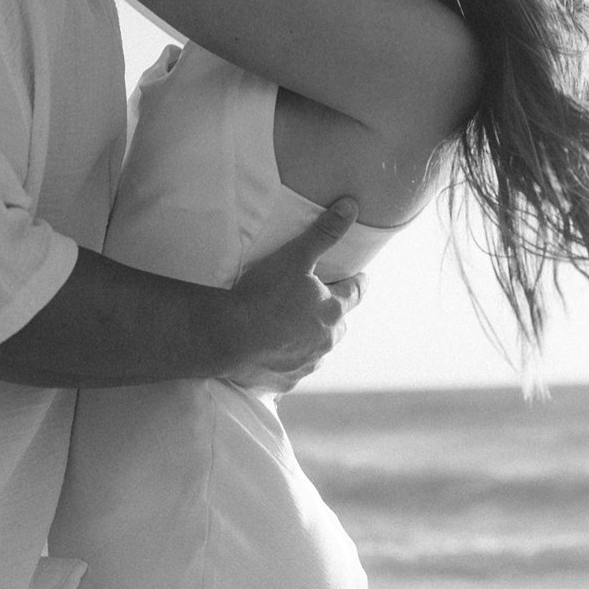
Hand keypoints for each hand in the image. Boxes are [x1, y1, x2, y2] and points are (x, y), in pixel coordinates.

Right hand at [224, 200, 364, 393]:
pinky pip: (292, 369)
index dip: (358, 282)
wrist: (228, 337)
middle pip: (338, 324)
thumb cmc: (263, 294)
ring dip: (309, 337)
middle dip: (331, 312)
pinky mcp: (285, 381)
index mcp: (333, 311)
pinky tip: (271, 351)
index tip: (360, 276)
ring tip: (289, 325)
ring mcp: (306, 364)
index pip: (356, 292)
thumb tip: (351, 207)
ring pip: (317, 348)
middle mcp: (326, 341)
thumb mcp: (295, 256)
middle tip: (316, 300)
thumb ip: (324, 233)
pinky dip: (286, 359)